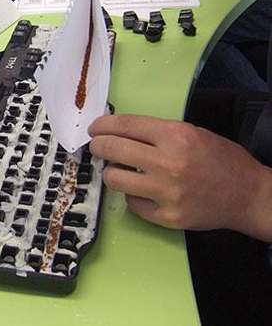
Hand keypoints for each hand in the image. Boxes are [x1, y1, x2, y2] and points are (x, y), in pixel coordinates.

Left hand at [88, 114, 271, 240]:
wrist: (248, 195)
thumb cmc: (219, 159)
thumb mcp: (191, 133)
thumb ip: (156, 133)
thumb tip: (117, 130)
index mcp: (175, 136)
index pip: (125, 125)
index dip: (103, 125)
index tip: (94, 128)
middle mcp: (168, 163)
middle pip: (112, 149)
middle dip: (98, 146)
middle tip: (97, 147)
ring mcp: (166, 193)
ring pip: (114, 178)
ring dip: (112, 172)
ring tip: (120, 170)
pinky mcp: (166, 217)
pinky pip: (131, 203)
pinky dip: (132, 195)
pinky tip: (142, 190)